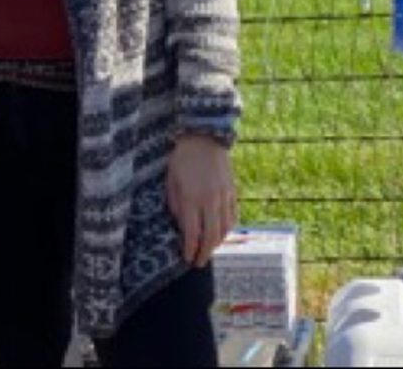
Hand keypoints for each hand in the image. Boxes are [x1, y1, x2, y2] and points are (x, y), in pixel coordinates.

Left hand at [166, 133, 237, 266]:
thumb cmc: (181, 159)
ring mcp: (224, 198)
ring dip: (216, 244)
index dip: (190, 249)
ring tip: (208, 251)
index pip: (192, 232)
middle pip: (210, 236)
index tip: (186, 258)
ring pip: (224, 230)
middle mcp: (210, 201)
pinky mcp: (232, 193)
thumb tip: (181, 225)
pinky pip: (233, 218)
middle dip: (204, 253)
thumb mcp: (170, 180)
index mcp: (191, 198)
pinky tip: (221, 234)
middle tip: (198, 263)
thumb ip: (175, 204)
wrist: (204, 139)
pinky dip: (227, 230)